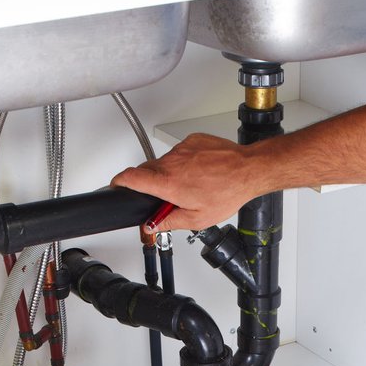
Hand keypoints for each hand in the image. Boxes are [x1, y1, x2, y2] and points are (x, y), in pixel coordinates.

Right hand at [111, 134, 264, 230]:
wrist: (248, 169)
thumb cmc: (227, 192)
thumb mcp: (197, 219)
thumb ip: (169, 222)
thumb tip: (152, 225)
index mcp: (168, 183)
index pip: (130, 177)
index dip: (119, 182)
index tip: (116, 185)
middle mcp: (171, 162)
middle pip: (146, 171)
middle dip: (151, 184)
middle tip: (169, 197)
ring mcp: (181, 149)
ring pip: (165, 162)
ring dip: (171, 173)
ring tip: (193, 184)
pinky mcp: (192, 140)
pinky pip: (180, 152)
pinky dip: (185, 162)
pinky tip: (200, 171)